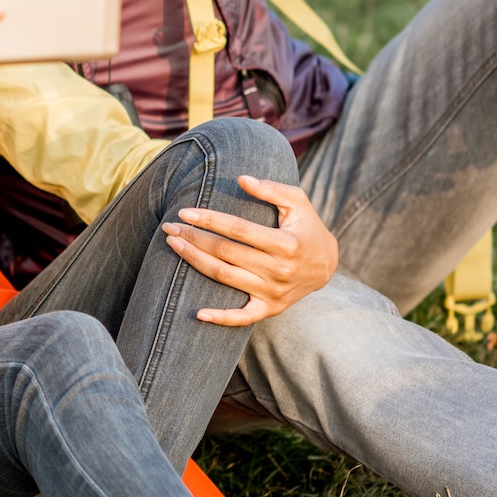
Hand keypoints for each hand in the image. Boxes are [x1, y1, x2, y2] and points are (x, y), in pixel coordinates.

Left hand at [162, 175, 337, 326]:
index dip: (209, 220)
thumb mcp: (298, 202)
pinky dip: (221, 318)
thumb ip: (271, 189)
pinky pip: (242, 317)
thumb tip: (241, 179)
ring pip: (225, 277)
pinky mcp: (270, 308)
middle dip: (194, 238)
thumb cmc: (307, 227)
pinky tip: (198, 313)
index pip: (238, 230)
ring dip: (195, 262)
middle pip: (225, 252)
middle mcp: (278, 270)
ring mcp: (273, 292)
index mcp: (285, 243)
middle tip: (169, 227)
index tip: (185, 212)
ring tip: (173, 246)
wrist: (327, 265)